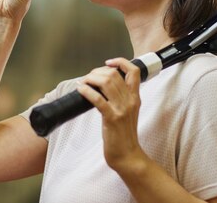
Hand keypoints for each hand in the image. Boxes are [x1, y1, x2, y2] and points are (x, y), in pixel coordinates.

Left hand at [77, 58, 145, 172]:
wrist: (127, 155)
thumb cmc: (124, 135)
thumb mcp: (128, 112)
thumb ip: (121, 98)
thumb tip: (104, 85)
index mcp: (135, 97)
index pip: (134, 71)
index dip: (120, 62)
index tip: (108, 63)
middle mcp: (130, 100)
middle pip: (114, 74)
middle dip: (97, 71)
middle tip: (88, 77)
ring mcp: (122, 109)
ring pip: (106, 83)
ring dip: (90, 79)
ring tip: (83, 82)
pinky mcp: (112, 118)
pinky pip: (98, 99)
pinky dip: (87, 91)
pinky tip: (80, 89)